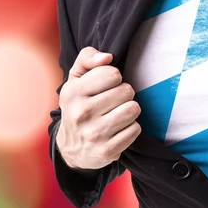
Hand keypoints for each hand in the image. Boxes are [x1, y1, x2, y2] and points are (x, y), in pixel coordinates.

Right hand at [56, 46, 141, 170]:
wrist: (71, 148)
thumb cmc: (79, 104)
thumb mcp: (76, 78)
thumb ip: (88, 58)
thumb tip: (107, 57)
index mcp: (73, 92)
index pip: (113, 74)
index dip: (115, 77)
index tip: (106, 85)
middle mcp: (81, 113)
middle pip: (127, 91)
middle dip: (124, 94)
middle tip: (113, 101)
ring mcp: (94, 134)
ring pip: (133, 109)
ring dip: (130, 110)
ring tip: (118, 113)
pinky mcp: (107, 150)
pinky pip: (135, 129)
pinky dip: (131, 128)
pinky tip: (118, 129)